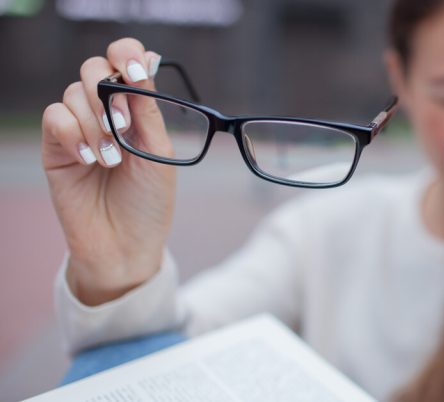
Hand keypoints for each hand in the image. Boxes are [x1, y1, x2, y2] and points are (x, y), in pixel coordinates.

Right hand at [42, 38, 174, 304]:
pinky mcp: (56, 148)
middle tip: (122, 127)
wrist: (126, 246)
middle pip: (93, 68)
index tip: (135, 72)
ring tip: (110, 160)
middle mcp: (106, 113)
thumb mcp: (158, 153)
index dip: (127, 55)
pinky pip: (54, 117)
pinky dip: (72, 133)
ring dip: (95, 123)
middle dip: (108, 93)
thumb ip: (147, 110)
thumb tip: (145, 64)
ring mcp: (80, 129)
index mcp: (137, 110)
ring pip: (74, 93)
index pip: (126, 62)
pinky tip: (89, 160)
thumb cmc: (149, 203)